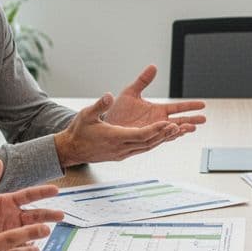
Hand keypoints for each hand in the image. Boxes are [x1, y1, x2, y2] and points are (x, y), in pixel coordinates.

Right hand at [54, 91, 184, 166]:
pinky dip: (153, 143)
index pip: (140, 135)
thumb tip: (109, 95)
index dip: (156, 130)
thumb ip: (99, 105)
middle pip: (148, 142)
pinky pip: (141, 149)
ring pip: (147, 147)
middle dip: (165, 134)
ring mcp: (122, 153)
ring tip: (176, 131)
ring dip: (161, 139)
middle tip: (180, 126)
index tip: (168, 124)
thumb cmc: (79, 131)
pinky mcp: (121, 155)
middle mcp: (121, 148)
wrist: (71, 149)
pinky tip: (160, 138)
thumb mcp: (86, 114)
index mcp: (115, 137)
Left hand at [104, 65, 206, 130]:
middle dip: (192, 120)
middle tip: (204, 119)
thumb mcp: (131, 92)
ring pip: (172, 131)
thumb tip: (153, 66)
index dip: (190, 106)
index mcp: (158, 110)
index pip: (178, 107)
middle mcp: (158, 121)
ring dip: (182, 129)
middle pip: (180, 120)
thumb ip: (143, 80)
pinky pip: (160, 138)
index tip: (202, 104)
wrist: (106, 124)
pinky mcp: (147, 138)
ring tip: (192, 128)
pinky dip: (169, 136)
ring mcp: (154, 130)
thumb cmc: (118, 110)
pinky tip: (177, 134)